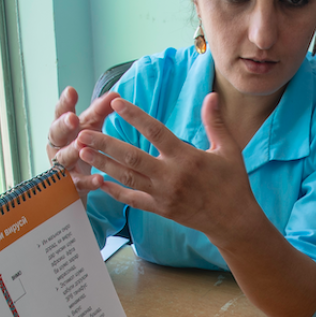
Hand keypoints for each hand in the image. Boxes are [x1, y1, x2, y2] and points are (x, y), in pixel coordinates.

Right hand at [46, 86, 118, 197]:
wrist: (76, 182)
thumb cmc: (83, 147)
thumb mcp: (90, 128)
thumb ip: (100, 112)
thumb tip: (115, 95)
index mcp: (63, 128)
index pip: (61, 112)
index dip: (65, 103)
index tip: (72, 91)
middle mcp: (59, 145)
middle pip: (56, 133)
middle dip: (63, 125)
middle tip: (72, 119)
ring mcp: (62, 166)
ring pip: (64, 157)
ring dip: (72, 151)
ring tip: (81, 147)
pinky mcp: (71, 186)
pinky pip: (78, 183)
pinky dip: (88, 181)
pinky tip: (99, 179)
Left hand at [76, 94, 259, 242]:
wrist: (233, 220)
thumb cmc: (232, 182)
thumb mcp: (228, 149)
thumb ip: (215, 122)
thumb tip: (210, 96)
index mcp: (187, 158)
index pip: (155, 132)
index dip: (134, 116)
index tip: (115, 103)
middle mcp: (171, 176)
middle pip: (131, 156)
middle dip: (105, 144)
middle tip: (82, 133)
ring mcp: (163, 195)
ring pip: (127, 177)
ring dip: (103, 164)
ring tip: (81, 152)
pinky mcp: (160, 209)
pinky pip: (133, 199)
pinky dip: (114, 191)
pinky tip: (98, 181)